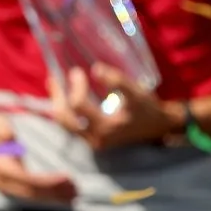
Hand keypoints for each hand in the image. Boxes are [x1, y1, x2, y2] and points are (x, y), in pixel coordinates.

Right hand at [0, 115, 76, 202]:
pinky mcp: (14, 187)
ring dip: (55, 197)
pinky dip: (49, 195)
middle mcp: (4, 181)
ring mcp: (8, 186)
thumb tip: (8, 135)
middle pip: (32, 193)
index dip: (47, 182)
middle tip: (76, 189)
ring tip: (75, 194)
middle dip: (55, 193)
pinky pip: (33, 194)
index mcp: (0, 167)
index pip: (27, 179)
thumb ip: (1, 129)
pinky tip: (63, 195)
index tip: (66, 178)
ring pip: (34, 197)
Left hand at [49, 65, 177, 149]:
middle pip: (64, 117)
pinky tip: (62, 96)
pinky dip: (64, 110)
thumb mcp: (135, 92)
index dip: (76, 86)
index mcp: (106, 127)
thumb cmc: (146, 108)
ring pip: (64, 122)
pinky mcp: (92, 139)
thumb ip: (117, 80)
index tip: (77, 72)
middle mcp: (95, 138)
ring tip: (54, 84)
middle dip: (57, 96)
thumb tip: (95, 69)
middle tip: (53, 78)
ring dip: (57, 103)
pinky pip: (71, 125)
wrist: (158, 127)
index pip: (79, 105)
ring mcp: (92, 140)